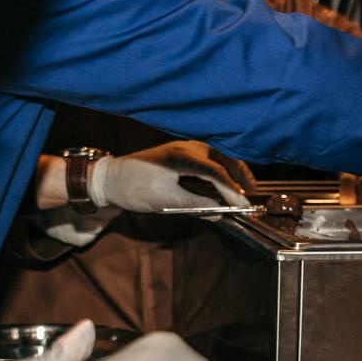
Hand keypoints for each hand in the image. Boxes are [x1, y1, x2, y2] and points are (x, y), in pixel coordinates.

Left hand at [91, 141, 256, 213]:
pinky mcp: (183, 155)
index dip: (231, 190)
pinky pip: (209, 161)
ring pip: (219, 158)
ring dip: (231, 173)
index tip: (242, 205)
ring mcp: (186, 149)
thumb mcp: (166, 201)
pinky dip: (220, 172)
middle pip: (224, 158)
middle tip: (251, 193)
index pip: (216, 172)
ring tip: (242, 190)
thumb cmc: (134, 188)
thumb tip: (221, 213)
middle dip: (240, 175)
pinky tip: (224, 186)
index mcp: (182, 155)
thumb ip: (197, 205)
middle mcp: (187, 147)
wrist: (110, 179)